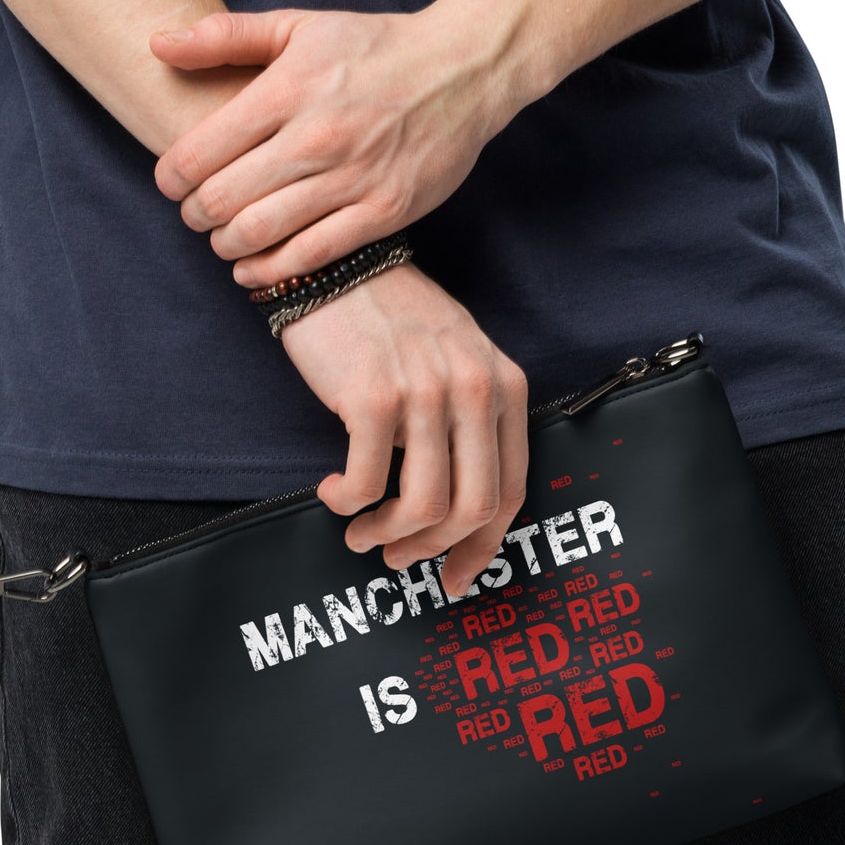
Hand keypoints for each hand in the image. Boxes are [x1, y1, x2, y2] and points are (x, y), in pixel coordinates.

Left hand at [149, 0, 525, 286]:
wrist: (464, 68)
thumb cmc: (373, 48)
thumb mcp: (299, 26)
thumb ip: (225, 37)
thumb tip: (157, 44)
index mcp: (289, 88)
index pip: (200, 151)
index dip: (171, 178)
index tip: (171, 183)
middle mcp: (317, 136)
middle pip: (223, 199)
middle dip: (195, 216)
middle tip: (195, 216)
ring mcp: (353, 178)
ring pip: (261, 232)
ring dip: (227, 246)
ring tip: (223, 241)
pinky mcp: (384, 212)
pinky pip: (311, 256)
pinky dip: (271, 272)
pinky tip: (253, 270)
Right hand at [283, 262, 528, 594]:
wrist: (337, 267)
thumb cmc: (390, 322)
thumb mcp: (454, 363)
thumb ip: (468, 423)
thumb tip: (453, 510)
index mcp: (504, 385)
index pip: (511, 490)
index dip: (483, 547)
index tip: (456, 577)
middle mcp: (474, 389)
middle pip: (472, 508)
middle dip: (433, 549)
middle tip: (398, 557)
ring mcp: (426, 394)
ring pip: (424, 505)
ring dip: (386, 534)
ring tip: (360, 533)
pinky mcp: (373, 399)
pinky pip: (367, 483)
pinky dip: (346, 503)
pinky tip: (333, 492)